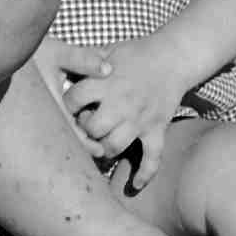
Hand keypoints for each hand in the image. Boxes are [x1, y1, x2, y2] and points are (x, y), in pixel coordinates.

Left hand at [53, 37, 192, 186]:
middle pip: (92, 128)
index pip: (74, 99)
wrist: (174, 56)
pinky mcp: (157, 128)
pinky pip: (153, 157)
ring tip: (103, 146)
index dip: (68, 105)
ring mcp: (140, 118)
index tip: (70, 107)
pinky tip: (135, 185)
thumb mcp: (109, 50)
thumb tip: (60, 68)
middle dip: (85, 131)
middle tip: (87, 129)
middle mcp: (121, 102)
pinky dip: (145, 174)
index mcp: (106, 81)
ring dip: (105, 150)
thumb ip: (84, 60)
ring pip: (115, 146)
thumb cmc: (138, 53)